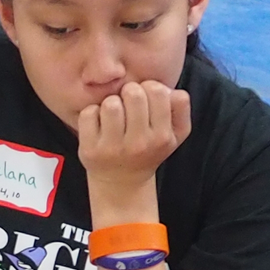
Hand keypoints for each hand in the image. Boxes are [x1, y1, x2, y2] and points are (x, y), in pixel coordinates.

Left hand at [76, 81, 191, 217]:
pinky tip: (99, 124)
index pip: (157, 91)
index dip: (149, 87)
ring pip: (110, 104)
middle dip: (129, 92)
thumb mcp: (175, 134)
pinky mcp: (90, 150)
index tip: (146, 98)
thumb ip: (181, 108)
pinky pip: (88, 114)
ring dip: (110, 103)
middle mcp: (139, 144)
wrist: (122, 183)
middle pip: (133, 93)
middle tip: (128, 104)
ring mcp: (113, 148)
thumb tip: (172, 91)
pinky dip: (91, 114)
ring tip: (114, 115)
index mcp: (163, 137)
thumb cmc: (149, 149)